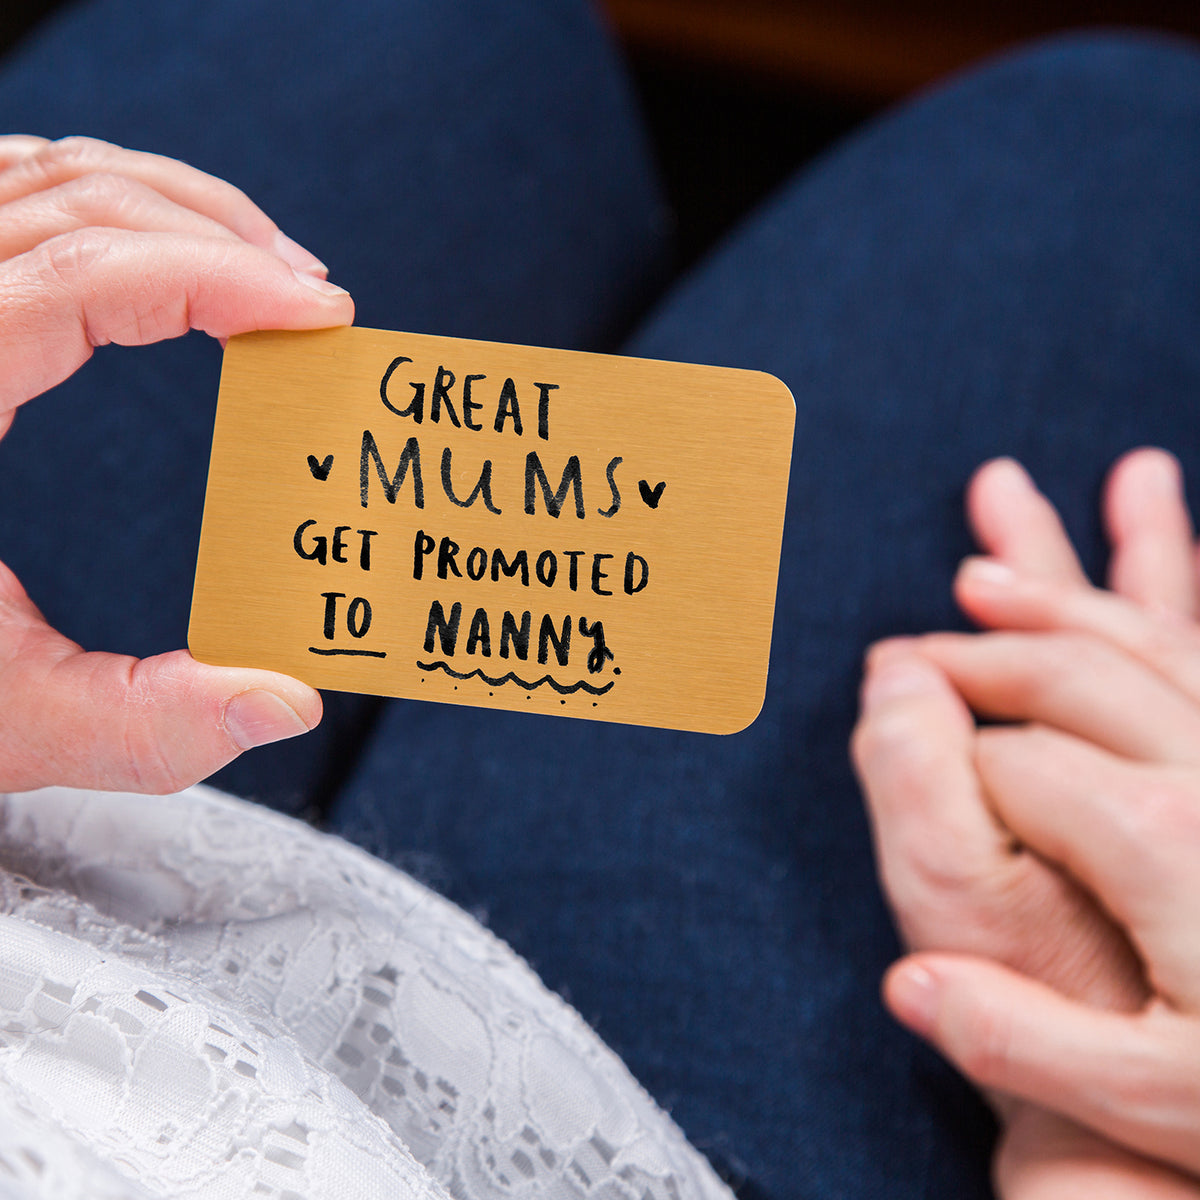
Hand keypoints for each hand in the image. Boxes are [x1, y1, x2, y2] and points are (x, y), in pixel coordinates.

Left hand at [0, 135, 354, 792]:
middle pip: (76, 201)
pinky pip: (14, 197)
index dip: (218, 277)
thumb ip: (147, 725)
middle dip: (218, 233)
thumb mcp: (7, 721)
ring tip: (263, 268)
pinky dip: (110, 207)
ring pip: (43, 176)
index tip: (313, 311)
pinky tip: (167, 251)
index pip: (84, 279)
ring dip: (171, 206)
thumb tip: (283, 701)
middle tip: (309, 295)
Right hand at [854, 450, 1199, 1193]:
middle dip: (979, 647)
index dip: (942, 753)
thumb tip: (906, 985)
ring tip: (995, 547)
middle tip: (919, 639)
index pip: (1010, 761)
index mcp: (1155, 836)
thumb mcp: (1143, 1092)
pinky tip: (1152, 548)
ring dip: (1060, 582)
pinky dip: (1169, 589)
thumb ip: (1014, 1036)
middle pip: (1066, 670)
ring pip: (1144, 631)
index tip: (898, 744)